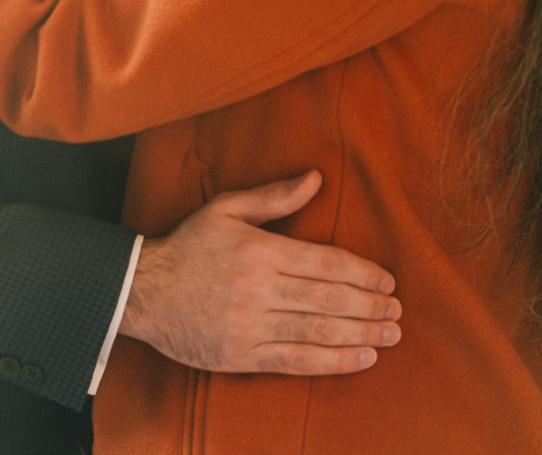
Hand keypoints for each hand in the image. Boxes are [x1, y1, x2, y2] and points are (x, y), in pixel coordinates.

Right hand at [120, 170, 400, 375]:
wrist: (143, 292)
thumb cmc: (189, 247)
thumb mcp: (225, 208)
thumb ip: (274, 197)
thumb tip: (316, 178)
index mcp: (258, 251)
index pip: (324, 263)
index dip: (363, 273)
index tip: (388, 280)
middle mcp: (256, 289)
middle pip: (328, 300)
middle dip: (370, 306)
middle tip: (398, 311)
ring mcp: (249, 326)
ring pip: (318, 332)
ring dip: (361, 334)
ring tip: (390, 335)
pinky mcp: (241, 356)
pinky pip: (295, 362)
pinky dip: (333, 362)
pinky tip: (361, 358)